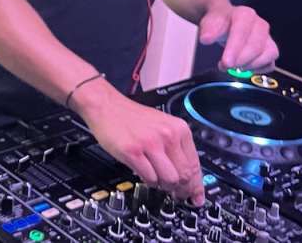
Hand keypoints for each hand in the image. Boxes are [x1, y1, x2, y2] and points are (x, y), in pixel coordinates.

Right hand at [74, 84, 204, 204]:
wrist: (105, 105)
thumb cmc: (130, 117)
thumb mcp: (162, 125)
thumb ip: (175, 146)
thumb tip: (187, 173)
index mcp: (178, 129)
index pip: (195, 165)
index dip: (196, 185)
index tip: (195, 195)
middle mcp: (167, 135)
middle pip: (185, 175)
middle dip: (180, 189)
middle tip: (174, 192)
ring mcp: (150, 144)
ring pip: (170, 179)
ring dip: (164, 186)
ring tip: (157, 181)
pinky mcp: (133, 152)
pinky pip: (149, 177)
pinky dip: (149, 181)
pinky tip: (144, 174)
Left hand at [198, 4, 277, 71]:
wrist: (225, 23)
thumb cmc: (219, 23)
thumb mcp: (210, 22)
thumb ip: (208, 28)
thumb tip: (206, 39)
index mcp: (245, 14)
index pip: (243, 30)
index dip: (234, 47)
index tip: (225, 61)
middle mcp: (260, 25)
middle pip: (256, 46)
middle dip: (240, 60)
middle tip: (225, 66)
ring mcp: (267, 38)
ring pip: (268, 54)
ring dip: (250, 65)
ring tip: (233, 67)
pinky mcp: (270, 50)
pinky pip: (270, 63)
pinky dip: (257, 69)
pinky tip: (243, 68)